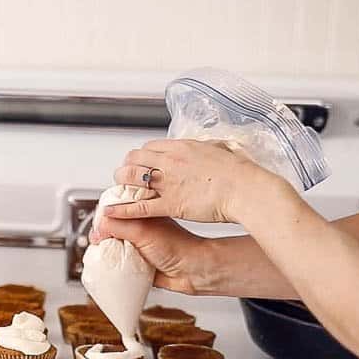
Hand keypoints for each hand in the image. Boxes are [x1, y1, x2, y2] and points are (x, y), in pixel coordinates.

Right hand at [90, 216, 208, 294]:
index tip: (97, 226)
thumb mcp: (141, 229)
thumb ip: (116, 224)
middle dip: (100, 235)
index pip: (112, 208)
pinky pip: (117, 263)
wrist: (192, 271)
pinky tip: (111, 268)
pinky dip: (112, 266)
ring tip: (104, 255)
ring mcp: (137, 243)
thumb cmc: (177, 246)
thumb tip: (96, 227)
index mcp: (140, 210)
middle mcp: (137, 225)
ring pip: (111, 245)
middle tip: (99, 243)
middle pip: (108, 227)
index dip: (102, 216)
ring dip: (106, 251)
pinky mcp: (137, 261)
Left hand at [104, 139, 281, 223]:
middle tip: (125, 176)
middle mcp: (170, 162)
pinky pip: (139, 207)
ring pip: (131, 179)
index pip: (149, 147)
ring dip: (122, 184)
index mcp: (181, 147)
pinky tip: (111, 212)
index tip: (142, 163)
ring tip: (118, 190)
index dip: (142, 156)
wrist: (247, 190)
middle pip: (134, 160)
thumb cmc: (240, 173)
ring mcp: (168, 183)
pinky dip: (122, 210)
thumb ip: (209, 148)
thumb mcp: (221, 150)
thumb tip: (211, 147)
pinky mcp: (170, 204)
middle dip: (126, 168)